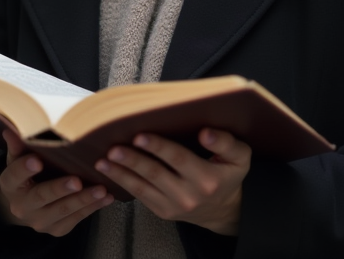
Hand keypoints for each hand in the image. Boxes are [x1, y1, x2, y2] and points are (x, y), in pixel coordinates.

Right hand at [0, 129, 113, 235]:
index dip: (25, 169)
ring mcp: (40, 221)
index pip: (15, 176)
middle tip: (77, 181)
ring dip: (84, 199)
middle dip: (60, 189)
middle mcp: (22, 207)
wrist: (27, 205)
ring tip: (101, 189)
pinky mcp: (57, 229)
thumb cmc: (27, 174)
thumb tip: (10, 130)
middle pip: (42, 196)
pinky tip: (106, 197)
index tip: (36, 160)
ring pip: (63, 210)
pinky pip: (76, 218)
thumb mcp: (19, 158)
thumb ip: (18, 146)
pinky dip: (93, 207)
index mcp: (10, 186)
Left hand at [95, 129, 250, 235]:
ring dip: (121, 173)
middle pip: (156, 173)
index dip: (159, 147)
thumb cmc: (227, 174)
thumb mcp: (239, 157)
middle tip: (114, 148)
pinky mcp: (162, 211)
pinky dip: (123, 182)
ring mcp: (174, 205)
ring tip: (103, 161)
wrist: (222, 209)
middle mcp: (189, 195)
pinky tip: (109, 171)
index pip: (179, 159)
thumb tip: (205, 132)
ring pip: (143, 186)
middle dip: (133, 160)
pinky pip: (140, 195)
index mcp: (208, 178)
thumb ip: (226, 142)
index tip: (141, 135)